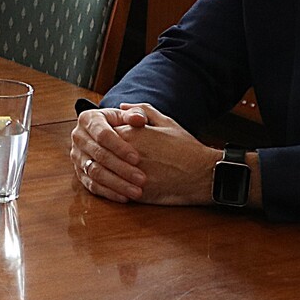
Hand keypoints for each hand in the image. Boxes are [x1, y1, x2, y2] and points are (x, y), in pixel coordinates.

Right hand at [70, 105, 148, 200]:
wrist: (107, 134)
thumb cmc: (121, 123)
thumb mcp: (127, 115)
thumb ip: (136, 114)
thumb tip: (139, 120)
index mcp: (88, 119)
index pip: (103, 135)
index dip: (120, 147)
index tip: (138, 158)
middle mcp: (78, 137)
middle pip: (99, 155)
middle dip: (122, 169)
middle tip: (142, 179)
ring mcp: (77, 156)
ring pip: (95, 172)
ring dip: (117, 184)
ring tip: (137, 191)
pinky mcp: (79, 172)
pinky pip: (91, 185)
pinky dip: (108, 192)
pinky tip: (125, 197)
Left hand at [72, 103, 219, 206]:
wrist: (202, 174)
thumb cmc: (185, 148)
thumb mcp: (165, 122)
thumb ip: (141, 111)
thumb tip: (122, 107)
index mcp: (130, 134)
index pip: (101, 133)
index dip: (102, 138)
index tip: (106, 141)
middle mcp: (124, 153)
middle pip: (97, 153)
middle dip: (98, 156)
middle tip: (104, 158)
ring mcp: (127, 175)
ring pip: (101, 174)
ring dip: (101, 173)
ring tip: (109, 173)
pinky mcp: (134, 193)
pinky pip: (112, 191)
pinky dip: (110, 189)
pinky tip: (116, 187)